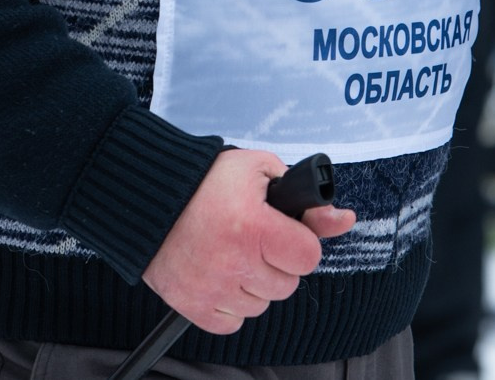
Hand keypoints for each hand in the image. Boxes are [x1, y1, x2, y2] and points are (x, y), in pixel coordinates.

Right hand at [142, 149, 356, 334]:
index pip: (308, 258)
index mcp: (254, 227)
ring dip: (255, 285)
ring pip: (261, 305)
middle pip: (286, 285)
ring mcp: (211, 288)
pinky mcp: (191, 305)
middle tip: (258, 241)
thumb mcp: (262, 170)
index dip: (302, 244)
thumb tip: (343, 220)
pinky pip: (231, 323)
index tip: (288, 234)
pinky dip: (231, 305)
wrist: (150, 199)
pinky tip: (223, 276)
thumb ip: (306, 199)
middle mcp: (233, 263)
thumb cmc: (206, 182)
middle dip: (279, 263)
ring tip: (236, 255)